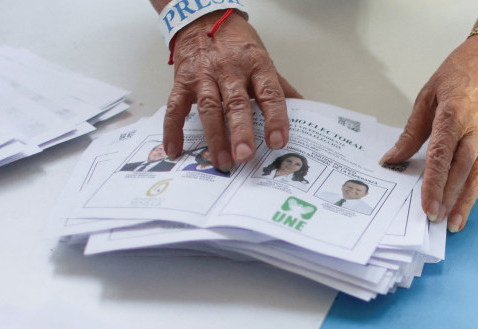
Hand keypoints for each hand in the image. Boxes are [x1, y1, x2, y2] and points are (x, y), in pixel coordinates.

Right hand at [164, 13, 300, 171]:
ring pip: (209, 107)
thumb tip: (304, 109)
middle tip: (245, 156)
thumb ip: (279, 86)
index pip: (269, 93)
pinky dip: (173, 129)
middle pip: (237, 103)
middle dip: (241, 131)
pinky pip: (176, 106)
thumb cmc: (236, 43)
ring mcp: (204, 75)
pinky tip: (175, 149)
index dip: (275, 118)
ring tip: (222, 161)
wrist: (203, 18)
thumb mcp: (262, 59)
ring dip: (215, 136)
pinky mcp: (182, 81)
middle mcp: (230, 70)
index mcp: (256, 65)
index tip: (278, 141)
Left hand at [381, 33, 477, 232]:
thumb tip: (394, 158)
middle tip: (436, 220)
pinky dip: (476, 182)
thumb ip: (412, 132)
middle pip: (462, 171)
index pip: (441, 156)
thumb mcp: (429, 95)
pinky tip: (465, 196)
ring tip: (453, 221)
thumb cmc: (465, 70)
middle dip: (448, 198)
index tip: (428, 206)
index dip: (434, 184)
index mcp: (456, 112)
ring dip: (466, 200)